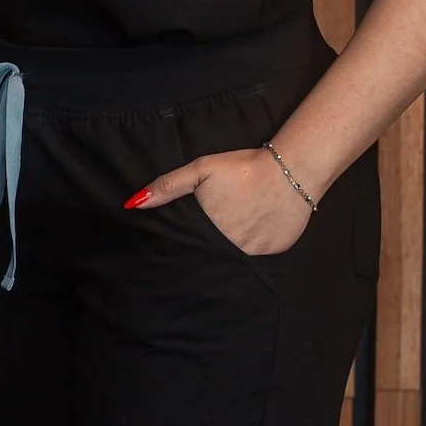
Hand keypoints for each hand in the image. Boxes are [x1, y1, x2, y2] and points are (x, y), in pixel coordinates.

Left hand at [126, 145, 313, 253]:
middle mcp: (231, 249)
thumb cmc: (242, 168)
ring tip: (234, 227)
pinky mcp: (276, 251)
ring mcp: (255, 253)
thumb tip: (133, 204)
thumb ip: (168, 187)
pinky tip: (255, 228)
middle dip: (206, 247)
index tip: (182, 239)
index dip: (184, 244)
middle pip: (211, 254)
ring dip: (230, 248)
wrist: (291, 169)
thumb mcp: (200, 171)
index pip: (189, 247)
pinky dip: (254, 244)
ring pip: (235, 257)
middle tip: (214, 227)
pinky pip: (259, 254)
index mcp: (208, 232)